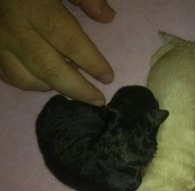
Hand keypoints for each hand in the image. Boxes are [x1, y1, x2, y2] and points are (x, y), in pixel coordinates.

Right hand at [0, 0, 114, 105]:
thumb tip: (107, 17)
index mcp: (35, 8)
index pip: (70, 41)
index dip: (91, 62)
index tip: (108, 78)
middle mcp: (15, 29)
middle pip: (49, 68)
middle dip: (77, 89)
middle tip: (98, 100)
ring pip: (26, 78)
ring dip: (53, 87)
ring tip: (74, 87)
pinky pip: (8, 76)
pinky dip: (31, 83)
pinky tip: (46, 80)